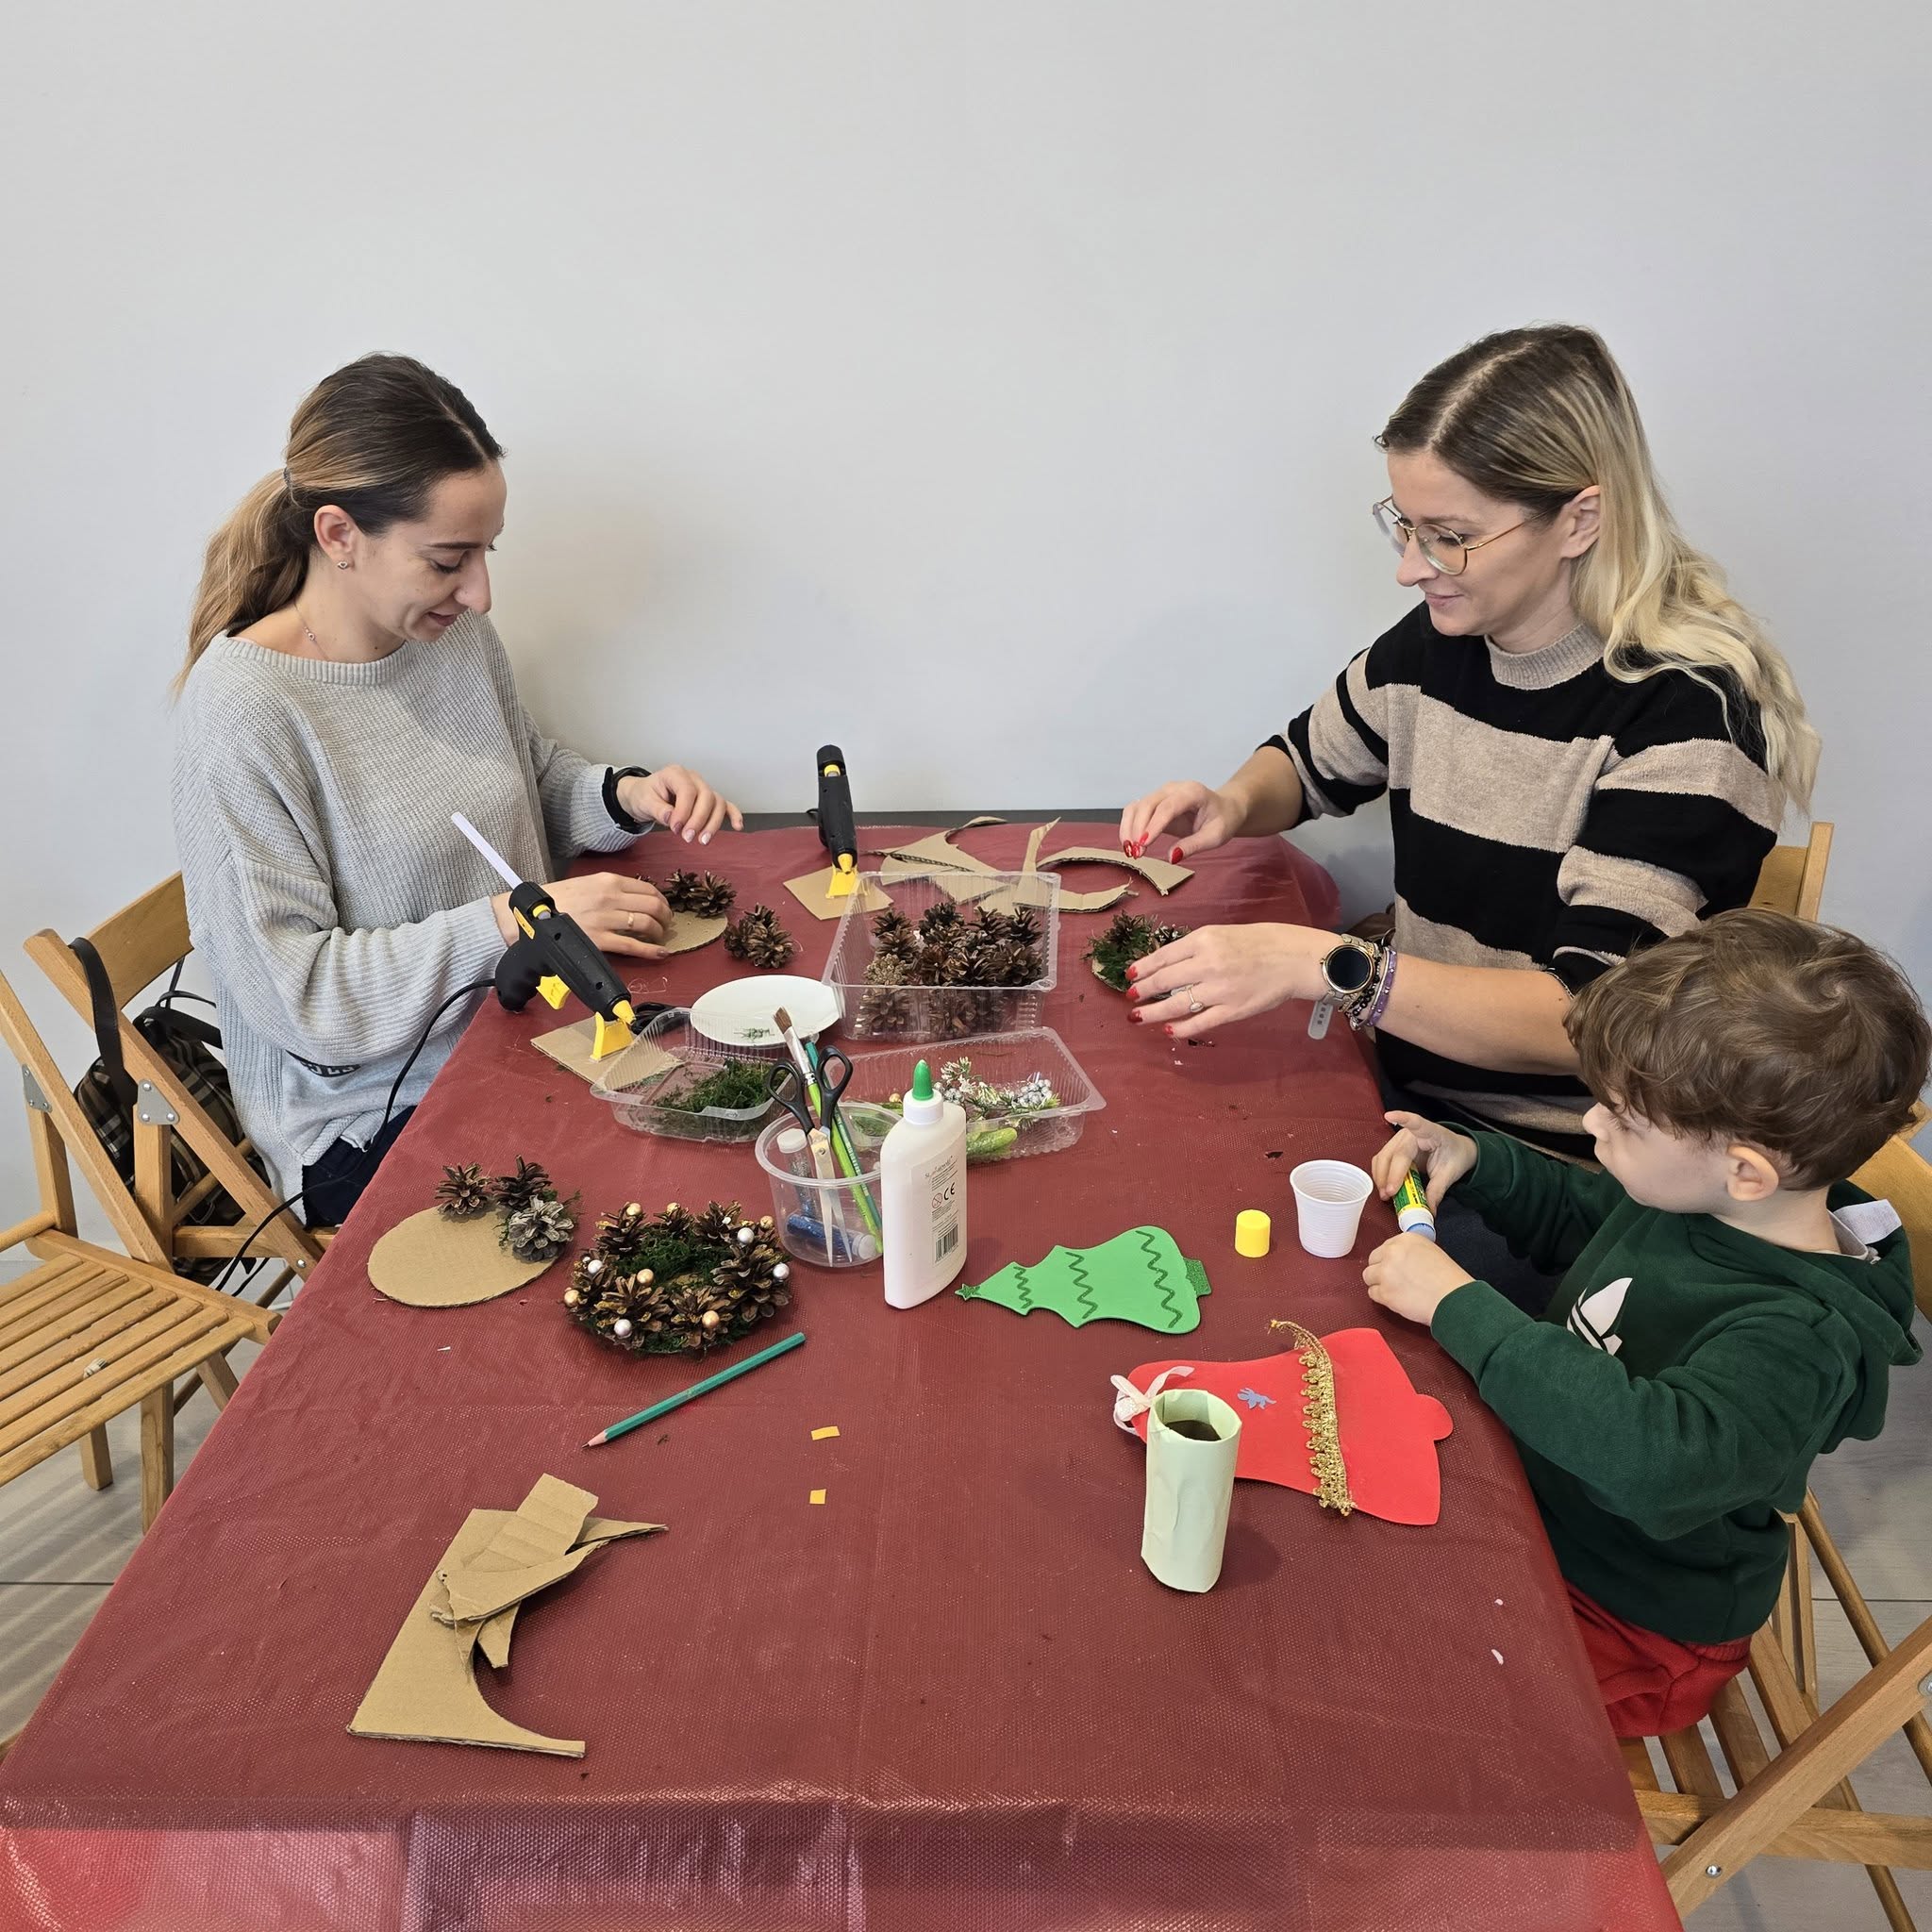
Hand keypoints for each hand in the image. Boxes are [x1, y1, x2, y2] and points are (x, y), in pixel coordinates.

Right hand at [492, 873, 672, 959]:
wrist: (531, 914)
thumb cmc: (557, 899)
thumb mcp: (586, 883)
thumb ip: (610, 889)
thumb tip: (634, 899)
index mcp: (607, 881)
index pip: (647, 888)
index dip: (661, 901)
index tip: (664, 908)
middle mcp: (610, 897)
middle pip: (652, 906)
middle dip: (665, 917)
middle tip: (666, 924)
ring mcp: (605, 919)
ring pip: (646, 924)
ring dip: (659, 933)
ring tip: (659, 938)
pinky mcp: (599, 940)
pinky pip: (633, 946)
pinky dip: (651, 951)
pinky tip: (660, 953)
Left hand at [619, 766, 743, 844]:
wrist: (645, 796)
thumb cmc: (645, 796)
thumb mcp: (644, 802)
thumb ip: (658, 809)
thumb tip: (672, 817)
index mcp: (675, 773)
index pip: (687, 790)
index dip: (684, 811)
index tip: (675, 829)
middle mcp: (693, 778)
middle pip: (707, 796)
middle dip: (699, 819)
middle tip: (687, 838)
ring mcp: (703, 788)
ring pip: (718, 803)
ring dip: (713, 823)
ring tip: (702, 841)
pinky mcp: (708, 800)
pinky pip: (726, 806)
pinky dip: (733, 815)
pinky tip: (738, 827)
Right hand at [1118, 780, 1241, 862]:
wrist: (1224, 808)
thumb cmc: (1222, 820)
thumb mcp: (1215, 836)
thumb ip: (1194, 845)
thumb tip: (1171, 857)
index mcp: (1192, 792)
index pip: (1167, 807)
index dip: (1153, 826)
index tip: (1143, 845)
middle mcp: (1173, 789)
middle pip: (1147, 804)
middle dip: (1137, 829)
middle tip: (1136, 853)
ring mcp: (1161, 794)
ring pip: (1136, 806)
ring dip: (1129, 828)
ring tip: (1131, 851)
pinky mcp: (1154, 803)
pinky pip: (1135, 810)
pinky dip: (1128, 826)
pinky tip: (1130, 843)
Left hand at [1126, 923, 1326, 1038]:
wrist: (1293, 958)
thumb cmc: (1259, 942)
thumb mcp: (1221, 934)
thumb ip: (1195, 948)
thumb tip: (1165, 964)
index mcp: (1204, 940)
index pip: (1163, 957)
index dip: (1142, 968)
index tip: (1130, 976)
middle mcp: (1208, 964)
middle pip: (1164, 982)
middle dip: (1142, 991)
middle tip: (1130, 998)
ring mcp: (1219, 990)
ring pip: (1176, 1005)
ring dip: (1153, 1013)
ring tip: (1138, 1017)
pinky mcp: (1232, 1010)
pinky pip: (1200, 1022)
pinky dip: (1180, 1028)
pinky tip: (1168, 1030)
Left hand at [1362, 1233, 1473, 1325]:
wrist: (1453, 1299)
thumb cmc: (1448, 1279)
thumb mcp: (1430, 1252)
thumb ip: (1410, 1251)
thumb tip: (1397, 1260)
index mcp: (1405, 1239)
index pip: (1385, 1247)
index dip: (1389, 1260)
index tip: (1396, 1268)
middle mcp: (1392, 1252)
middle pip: (1373, 1260)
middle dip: (1380, 1270)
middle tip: (1394, 1281)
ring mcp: (1385, 1272)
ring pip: (1368, 1276)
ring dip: (1378, 1283)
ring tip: (1394, 1290)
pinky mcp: (1384, 1292)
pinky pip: (1372, 1293)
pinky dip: (1381, 1298)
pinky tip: (1396, 1299)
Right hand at [1371, 1111, 1477, 1211]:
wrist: (1456, 1151)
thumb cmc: (1454, 1156)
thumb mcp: (1450, 1174)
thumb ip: (1437, 1190)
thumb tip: (1428, 1209)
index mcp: (1431, 1133)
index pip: (1416, 1123)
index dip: (1402, 1118)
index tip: (1389, 1115)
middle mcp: (1411, 1134)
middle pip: (1395, 1152)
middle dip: (1389, 1174)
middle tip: (1389, 1194)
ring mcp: (1400, 1140)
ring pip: (1383, 1156)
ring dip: (1381, 1176)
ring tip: (1386, 1194)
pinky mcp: (1395, 1149)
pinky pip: (1382, 1160)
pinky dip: (1381, 1174)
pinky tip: (1385, 1187)